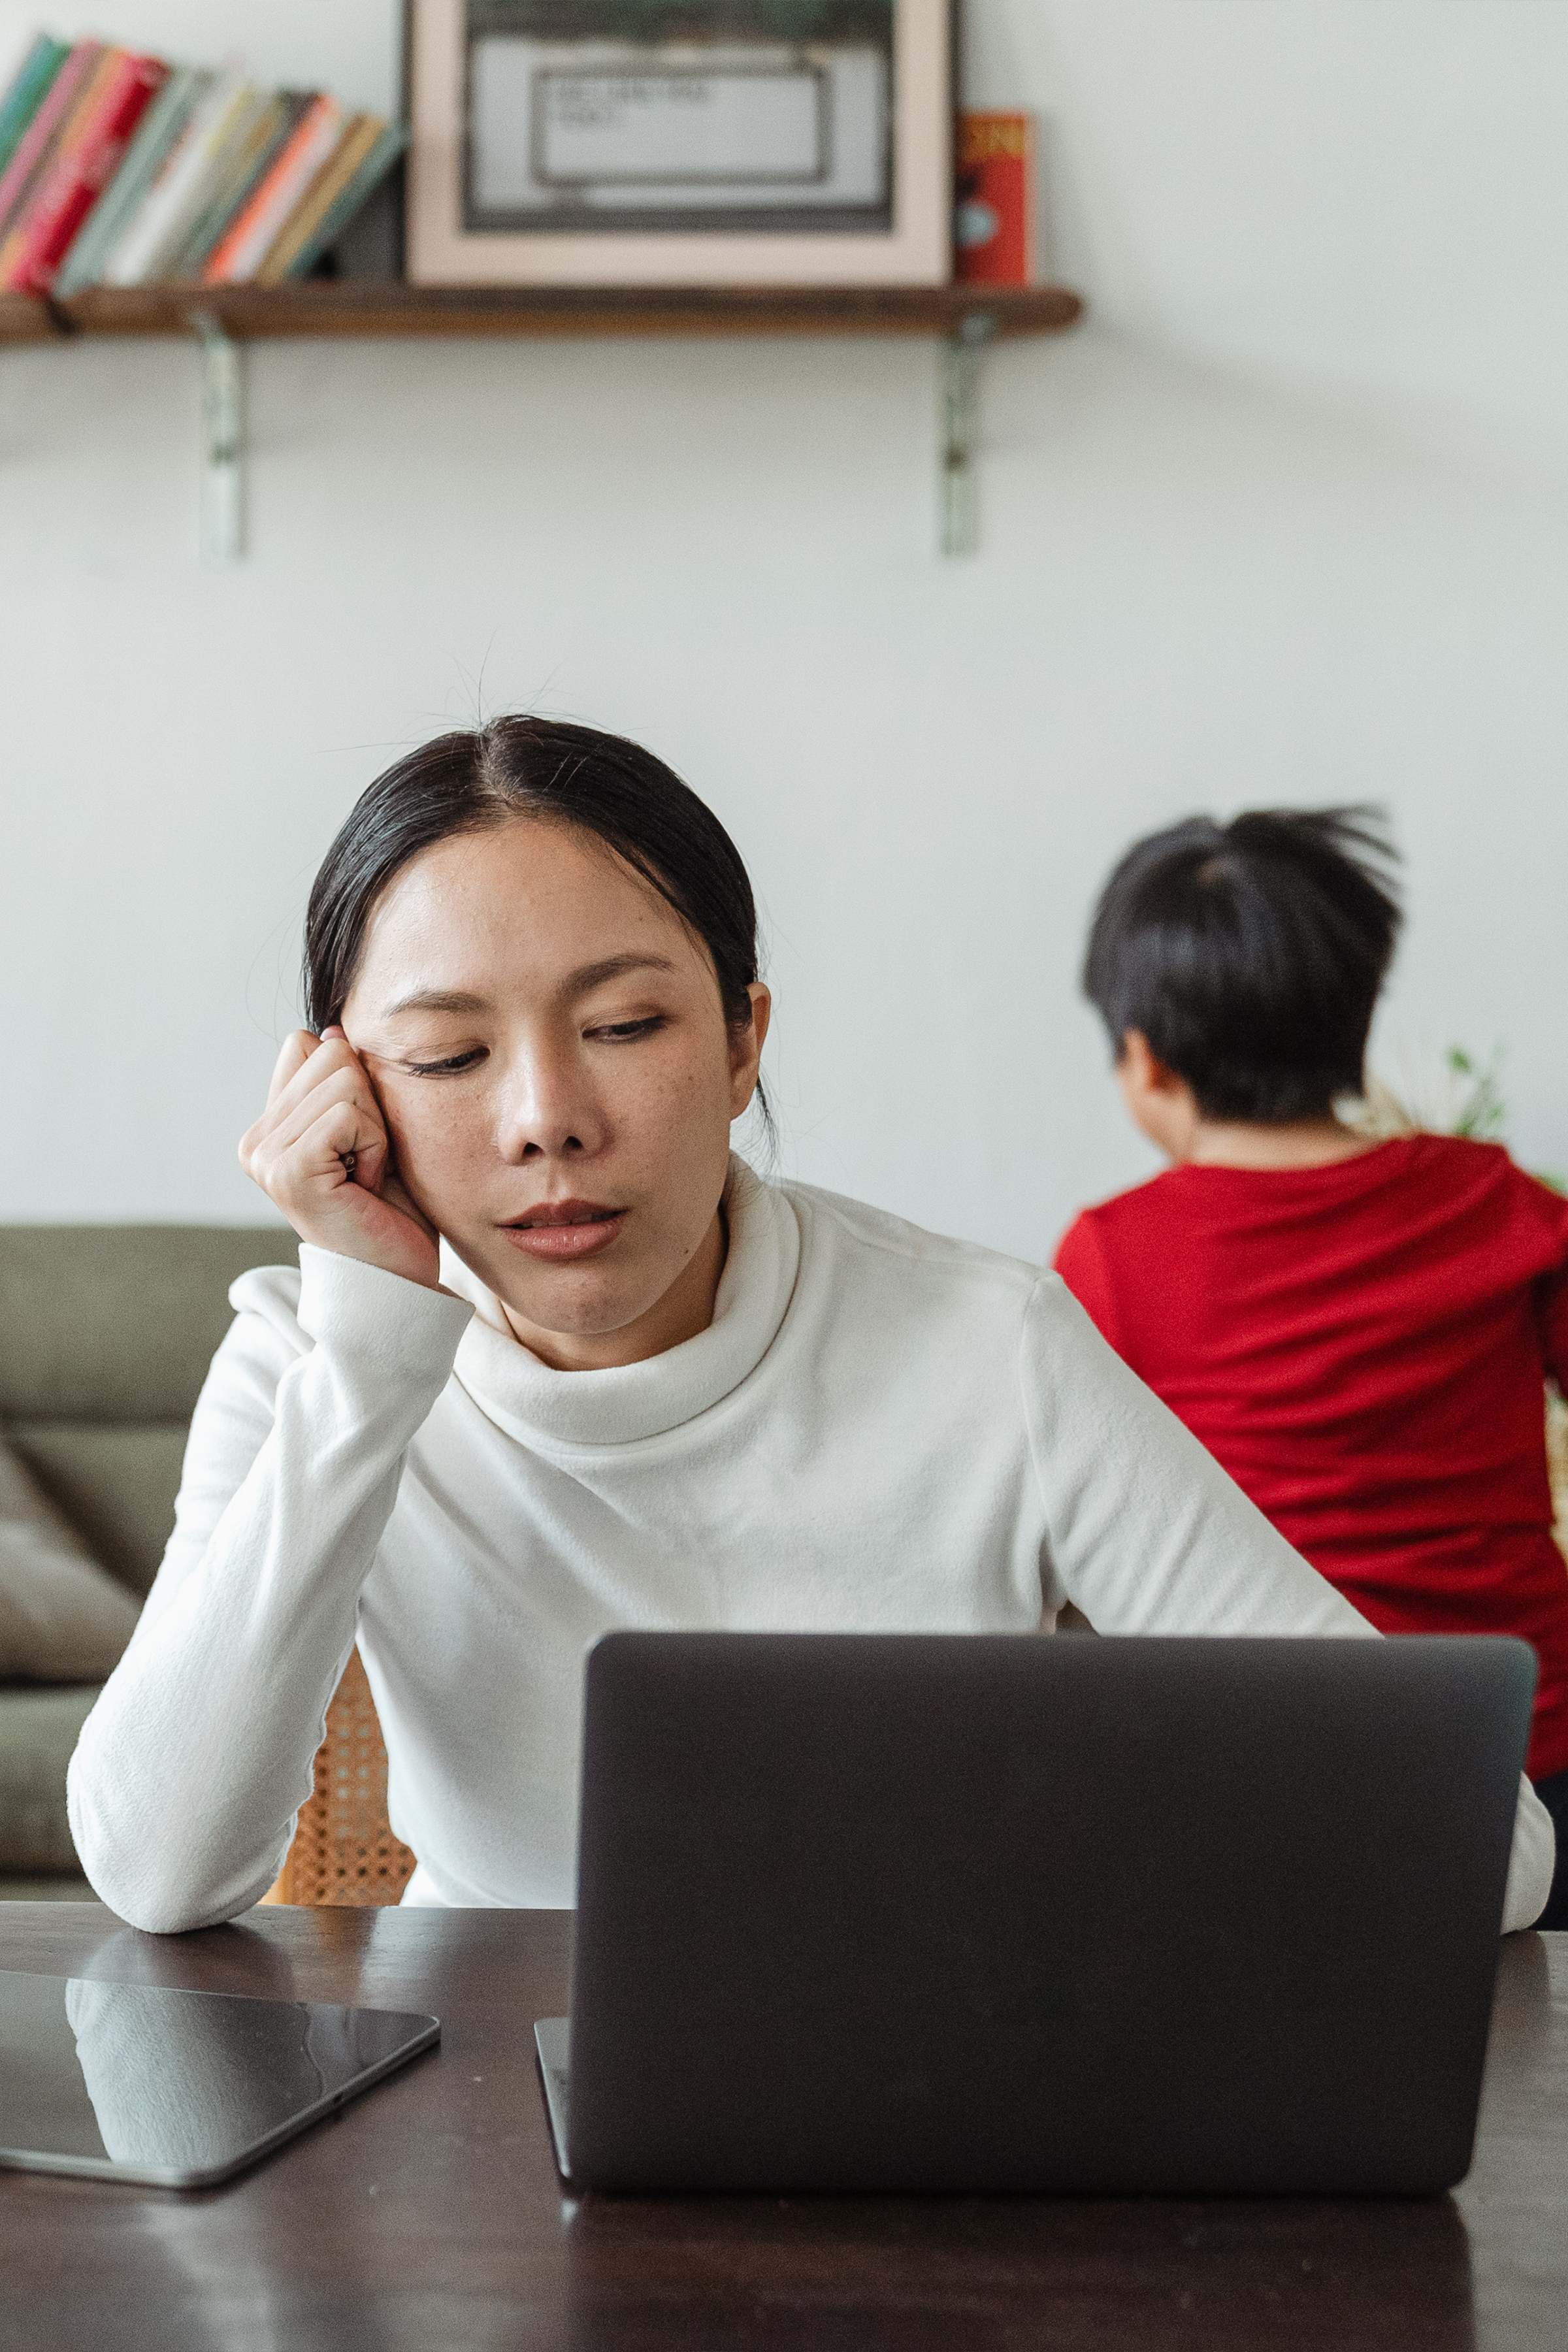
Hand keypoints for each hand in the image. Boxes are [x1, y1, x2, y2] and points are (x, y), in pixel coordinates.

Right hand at [239, 1029, 440, 1289]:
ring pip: (345, 1079)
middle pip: (331, 1053)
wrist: (397, 1279)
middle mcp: (256, 1141)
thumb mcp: (371, 1132)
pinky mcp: (288, 1171)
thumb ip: (346, 1085)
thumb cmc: (391, 1211)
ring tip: (366, 1175)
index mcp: (269, 1127)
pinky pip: (349, 1113)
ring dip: (376, 1129)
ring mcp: (265, 1157)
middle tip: (367, 1163)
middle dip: (370, 1105)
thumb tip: (331, 1027)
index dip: (355, 1085)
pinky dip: (374, 1145)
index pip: (309, 1044)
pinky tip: (366, 1184)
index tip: (360, 1142)